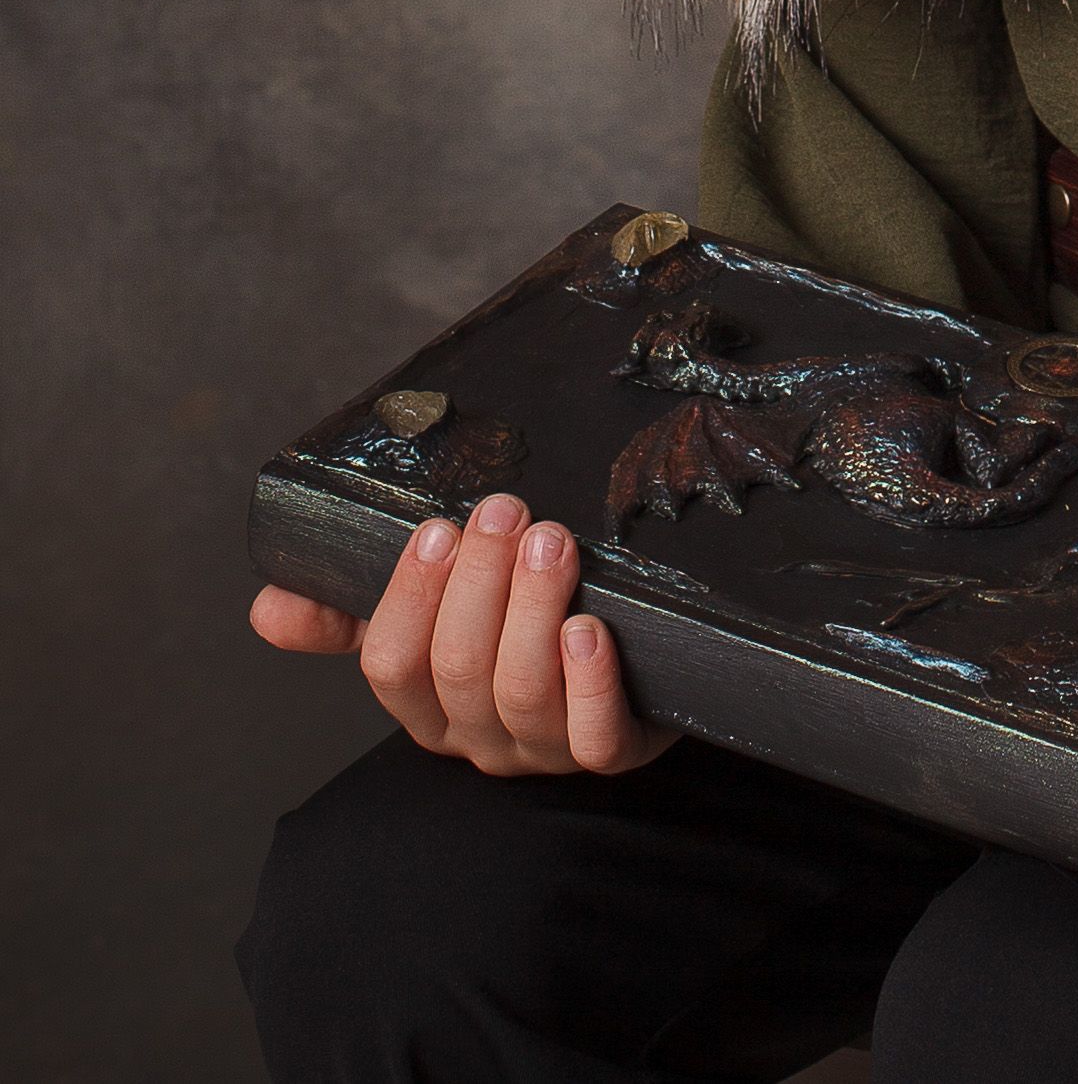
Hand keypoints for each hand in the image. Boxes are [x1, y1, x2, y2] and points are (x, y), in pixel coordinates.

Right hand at [248, 492, 671, 776]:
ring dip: (532, 610)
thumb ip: (349, 610)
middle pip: (459, 670)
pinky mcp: (611, 751)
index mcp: (426, 703)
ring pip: (520, 693)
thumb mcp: (427, 613)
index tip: (435, 530)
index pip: (392, 665)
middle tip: (504, 512)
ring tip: (550, 543)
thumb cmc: (508, 628)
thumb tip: (265, 607)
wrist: (626, 666)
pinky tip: (590, 629)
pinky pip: (594, 737)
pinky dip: (589, 682)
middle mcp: (477, 734)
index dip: (410, 598)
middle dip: (480, 584)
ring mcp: (542, 748)